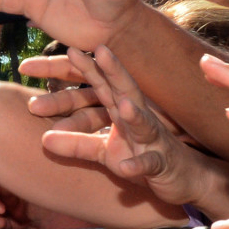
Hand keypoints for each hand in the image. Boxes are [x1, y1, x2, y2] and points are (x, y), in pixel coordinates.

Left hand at [36, 46, 206, 204]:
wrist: (186, 179)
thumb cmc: (143, 157)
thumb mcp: (105, 152)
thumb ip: (77, 143)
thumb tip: (42, 139)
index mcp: (124, 112)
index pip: (105, 86)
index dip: (89, 68)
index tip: (70, 49)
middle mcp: (141, 119)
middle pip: (127, 92)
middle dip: (115, 72)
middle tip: (100, 50)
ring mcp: (155, 141)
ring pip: (145, 124)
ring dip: (134, 115)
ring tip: (122, 104)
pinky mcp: (163, 165)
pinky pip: (150, 164)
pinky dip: (139, 164)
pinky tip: (126, 167)